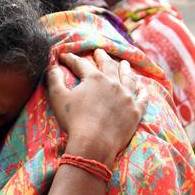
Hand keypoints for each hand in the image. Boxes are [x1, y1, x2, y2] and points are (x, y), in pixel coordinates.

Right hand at [46, 49, 147, 164]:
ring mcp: (127, 97)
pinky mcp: (135, 111)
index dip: (71, 59)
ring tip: (125, 64)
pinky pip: (142, 99)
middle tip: (100, 52)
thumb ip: (53, 79)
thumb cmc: (74, 120)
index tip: (64, 56)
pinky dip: (143, 92)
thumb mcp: (57, 98)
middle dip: (103, 58)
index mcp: (94, 79)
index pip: (81, 64)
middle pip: (109, 66)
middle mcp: (113, 83)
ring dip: (126, 70)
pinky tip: (143, 89)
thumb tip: (51, 66)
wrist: (94, 143)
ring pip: (129, 78)